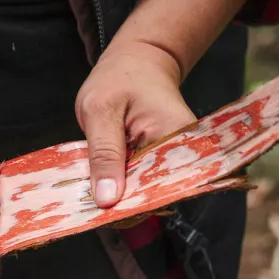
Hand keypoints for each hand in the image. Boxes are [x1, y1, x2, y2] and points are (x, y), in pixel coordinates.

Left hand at [75, 40, 195, 208]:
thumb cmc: (118, 79)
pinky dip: (125, 185)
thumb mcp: (100, 111)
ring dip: (123, 197)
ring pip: (149, 191)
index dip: (131, 208)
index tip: (101, 215)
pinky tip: (106, 186)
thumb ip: (104, 154)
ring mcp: (178, 158)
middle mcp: (187, 153)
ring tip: (95, 198)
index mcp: (177, 138)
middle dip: (124, 206)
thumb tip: (107, 200)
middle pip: (156, 194)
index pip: (160, 188)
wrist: (139, 62)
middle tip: (90, 209)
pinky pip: (147, 181)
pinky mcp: (167, 161)